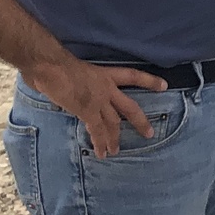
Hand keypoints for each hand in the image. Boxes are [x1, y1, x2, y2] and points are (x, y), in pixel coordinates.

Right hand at [24, 55, 165, 158]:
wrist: (49, 65)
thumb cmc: (54, 62)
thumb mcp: (73, 67)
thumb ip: (77, 79)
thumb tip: (66, 86)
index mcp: (104, 74)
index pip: (133, 76)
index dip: (149, 81)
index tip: (164, 86)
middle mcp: (106, 88)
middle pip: (130, 107)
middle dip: (140, 121)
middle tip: (149, 133)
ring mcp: (99, 100)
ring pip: (114, 123)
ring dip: (115, 138)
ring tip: (116, 151)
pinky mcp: (88, 111)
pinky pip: (97, 130)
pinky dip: (100, 142)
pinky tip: (102, 153)